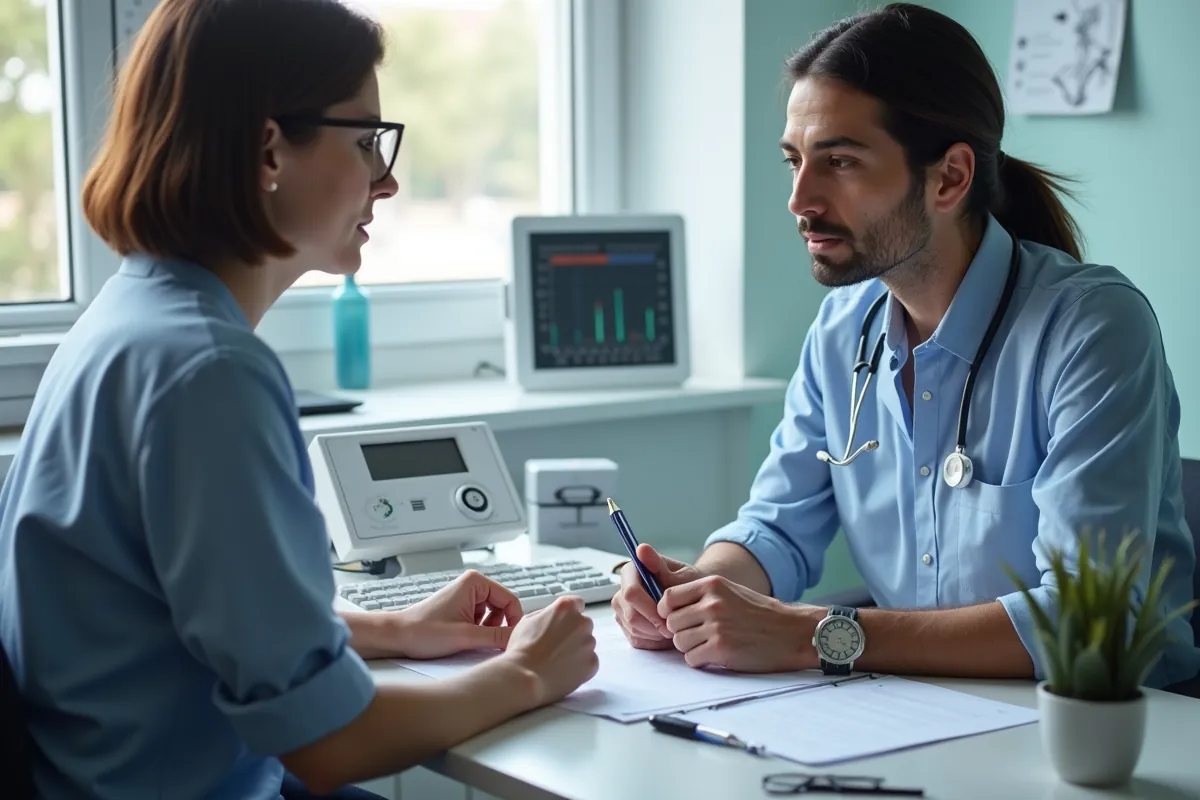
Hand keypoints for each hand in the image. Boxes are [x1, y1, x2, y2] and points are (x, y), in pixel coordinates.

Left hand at [396, 570, 522, 658]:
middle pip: (503, 608)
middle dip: (500, 627)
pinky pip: (482, 620)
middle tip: (491, 644)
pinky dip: (480, 632)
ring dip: (489, 631)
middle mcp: (472, 585)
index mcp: (475, 582)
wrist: (398, 636)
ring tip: (473, 642)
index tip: (512, 641)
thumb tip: (519, 640)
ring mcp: (466, 597)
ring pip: (494, 616)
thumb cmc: (423, 631)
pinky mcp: (461, 608)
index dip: (514, 622)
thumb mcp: (466, 636)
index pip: (511, 600)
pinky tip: (467, 641)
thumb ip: (496, 637)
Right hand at [502, 595, 598, 705]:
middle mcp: (582, 622)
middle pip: (583, 624)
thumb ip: (547, 614)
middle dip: (573, 633)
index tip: (563, 623)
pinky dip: (581, 666)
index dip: (569, 614)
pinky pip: (590, 661)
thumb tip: (554, 617)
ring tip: (557, 661)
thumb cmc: (522, 648)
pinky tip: (564, 671)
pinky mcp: (593, 663)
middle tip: (556, 646)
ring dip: (577, 649)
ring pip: (587, 644)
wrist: (525, 677)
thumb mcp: (528, 620)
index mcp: (566, 608)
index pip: (577, 603)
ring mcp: (589, 643)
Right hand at [611, 543, 703, 649]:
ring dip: (656, 634)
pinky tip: (666, 634)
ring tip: (674, 628)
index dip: (650, 609)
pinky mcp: (626, 626)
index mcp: (631, 572)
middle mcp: (621, 590)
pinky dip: (653, 641)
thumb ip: (660, 566)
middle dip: (654, 625)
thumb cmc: (688, 585)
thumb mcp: (680, 574)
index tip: (669, 616)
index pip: (631, 593)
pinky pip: (636, 639)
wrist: (692, 599)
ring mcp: (622, 609)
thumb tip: (641, 548)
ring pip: (633, 629)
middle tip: (675, 628)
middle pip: (630, 615)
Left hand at [659, 575, 818, 671]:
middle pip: (671, 622)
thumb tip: (668, 608)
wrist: (792, 632)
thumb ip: (702, 596)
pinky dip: (699, 660)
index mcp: (712, 585)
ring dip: (689, 647)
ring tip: (709, 645)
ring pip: (679, 641)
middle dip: (680, 632)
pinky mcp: (721, 648)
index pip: (668, 597)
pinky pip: (691, 658)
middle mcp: (712, 603)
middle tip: (697, 636)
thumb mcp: (730, 592)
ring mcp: (716, 626)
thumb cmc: (760, 614)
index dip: (667, 611)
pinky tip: (715, 655)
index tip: (675, 619)